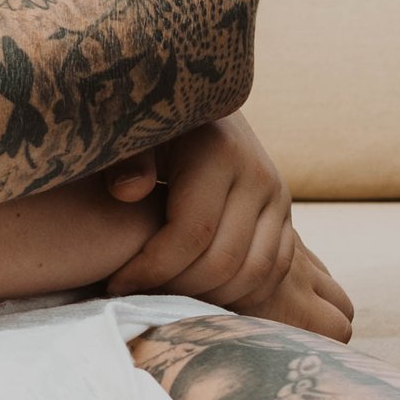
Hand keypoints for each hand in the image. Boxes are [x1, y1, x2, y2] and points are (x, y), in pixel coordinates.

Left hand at [103, 116, 352, 338]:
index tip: (115, 284)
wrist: (194, 102)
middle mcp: (258, 175)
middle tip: (137, 295)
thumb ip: (125, 160)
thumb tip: (130, 190)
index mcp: (219, 153)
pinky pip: (274, 270)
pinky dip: (240, 293)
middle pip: (224, 262)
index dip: (151, 269)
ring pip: (255, 273)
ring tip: (164, 296)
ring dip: (208, 297)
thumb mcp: (131, 133)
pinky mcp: (284, 215)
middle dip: (176, 289)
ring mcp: (278, 197)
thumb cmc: (150, 125)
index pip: (191, 234)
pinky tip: (197, 294)